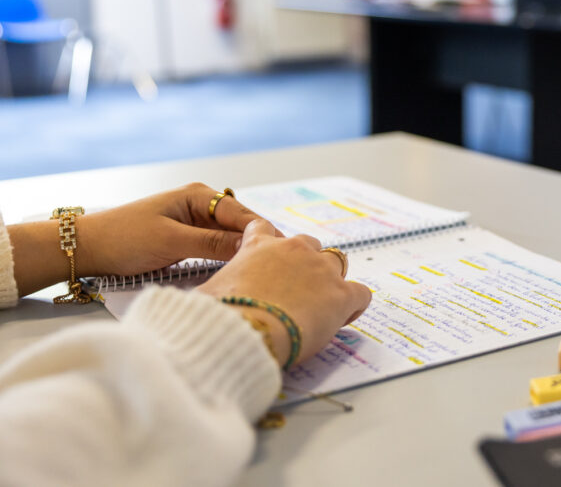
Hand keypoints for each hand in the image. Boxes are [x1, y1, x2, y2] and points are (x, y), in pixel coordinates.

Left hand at [9, 182, 281, 296]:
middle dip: (257, 243)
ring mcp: (195, 222)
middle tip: (280, 267)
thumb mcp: (173, 243)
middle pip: (240, 226)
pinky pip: (217, 247)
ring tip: (265, 272)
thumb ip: (213, 244)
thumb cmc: (126, 239)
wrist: (88, 249)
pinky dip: (227, 258)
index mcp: (200, 195)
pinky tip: (240, 272)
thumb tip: (252, 247)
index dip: (264, 233)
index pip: (242, 214)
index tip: (285, 253)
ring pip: (229, 238)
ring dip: (242, 253)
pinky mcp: (188, 238)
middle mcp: (202, 204)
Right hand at [195, 219, 371, 366]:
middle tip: (295, 290)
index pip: (264, 229)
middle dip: (304, 263)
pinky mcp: (342, 294)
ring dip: (330, 279)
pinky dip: (354, 304)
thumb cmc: (217, 316)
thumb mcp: (206, 295)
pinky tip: (344, 317)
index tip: (269, 262)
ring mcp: (321, 270)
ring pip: (337, 263)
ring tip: (321, 304)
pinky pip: (361, 293)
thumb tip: (196, 302)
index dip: (268, 243)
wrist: (242, 334)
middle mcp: (293, 249)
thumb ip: (211, 290)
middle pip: (308, 245)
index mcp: (258, 245)